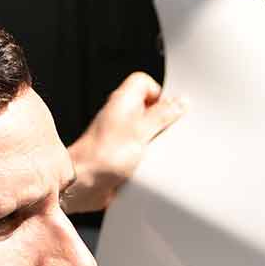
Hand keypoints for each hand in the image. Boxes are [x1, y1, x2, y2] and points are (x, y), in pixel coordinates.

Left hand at [64, 73, 187, 212]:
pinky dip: (148, 155)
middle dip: (161, 120)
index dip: (160, 94)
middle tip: (163, 133)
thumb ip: (162, 116)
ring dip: (155, 140)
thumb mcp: (141, 132)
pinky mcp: (122, 152)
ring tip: (153, 151)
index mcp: (123, 100)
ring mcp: (120, 133)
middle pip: (149, 106)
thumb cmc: (103, 156)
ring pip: (147, 128)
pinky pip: (142, 147)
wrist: (85, 183)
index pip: (144, 82)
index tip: (168, 112)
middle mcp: (120, 114)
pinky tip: (147, 164)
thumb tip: (180, 103)